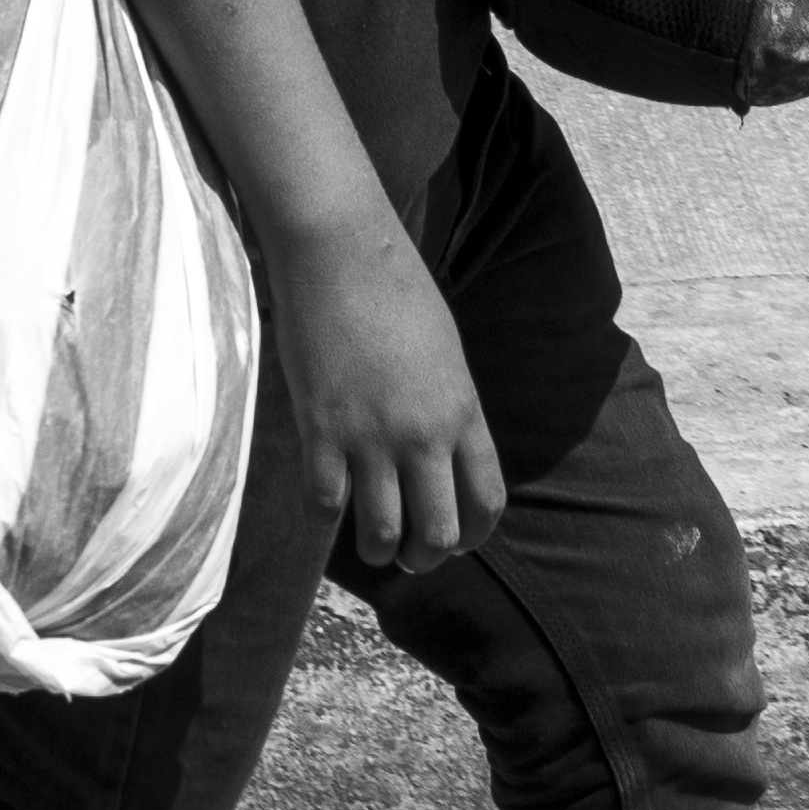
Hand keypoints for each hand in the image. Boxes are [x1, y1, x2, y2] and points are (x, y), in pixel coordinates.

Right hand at [270, 226, 504, 574]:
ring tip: (372, 550)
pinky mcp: (321, 429)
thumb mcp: (446, 354)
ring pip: (382, 531)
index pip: (486, 501)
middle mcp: (423, 434)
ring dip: (378, 553)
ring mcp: (371, 436)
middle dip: (426, 557)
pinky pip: (325, 503)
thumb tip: (441, 451)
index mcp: (463, 412)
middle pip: (438, 531)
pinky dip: (325, 523)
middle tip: (411, 558)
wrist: (341, 251)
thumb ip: (449, 408)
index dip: (475, 535)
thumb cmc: (396, 289)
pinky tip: (324, 520)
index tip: (459, 542)